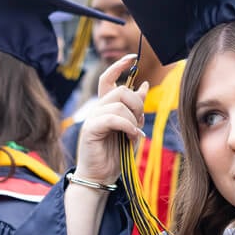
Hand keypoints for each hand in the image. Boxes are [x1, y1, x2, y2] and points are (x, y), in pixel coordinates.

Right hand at [74, 54, 147, 185]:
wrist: (100, 177)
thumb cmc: (115, 155)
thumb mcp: (131, 128)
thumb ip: (136, 108)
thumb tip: (144, 84)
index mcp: (106, 107)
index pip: (108, 78)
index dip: (119, 65)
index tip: (133, 57)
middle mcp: (97, 109)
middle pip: (121, 90)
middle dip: (137, 104)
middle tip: (140, 123)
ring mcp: (92, 118)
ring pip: (119, 104)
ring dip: (133, 119)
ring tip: (135, 134)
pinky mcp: (90, 129)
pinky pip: (113, 118)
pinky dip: (127, 126)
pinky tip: (133, 137)